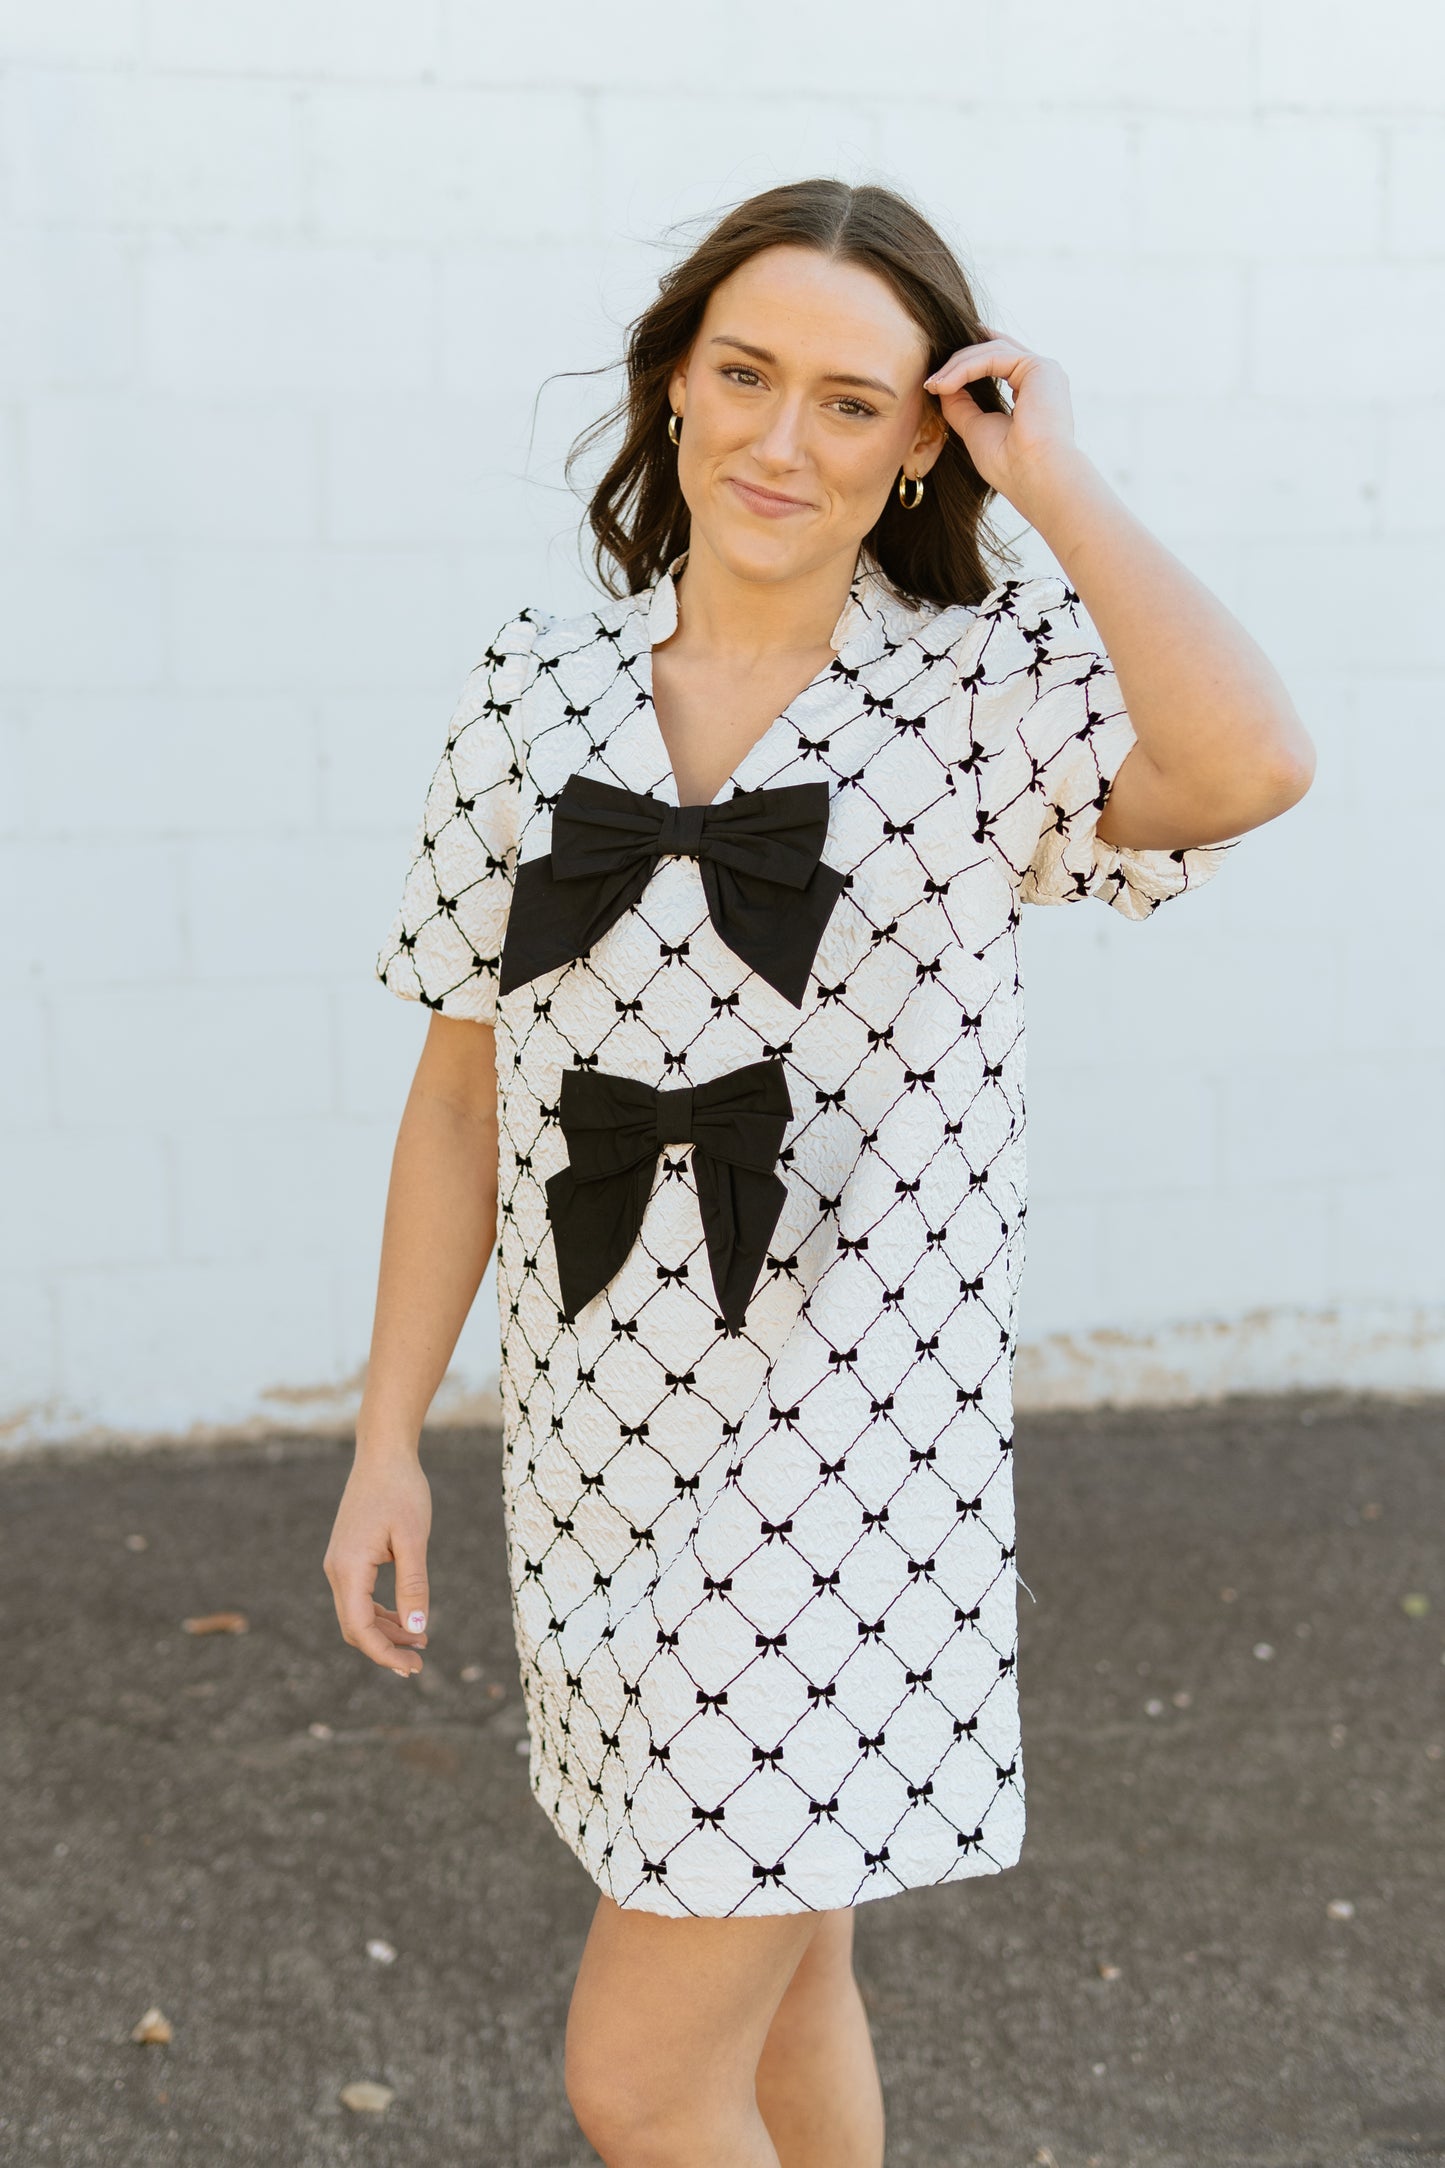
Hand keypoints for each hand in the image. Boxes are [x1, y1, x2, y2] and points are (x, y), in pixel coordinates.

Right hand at [324, 1445, 432, 1678]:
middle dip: (385, 1648)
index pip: (359, 1628)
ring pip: (357, 1613)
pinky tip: (407, 1616)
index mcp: (348, 1568)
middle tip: (420, 1663)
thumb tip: (416, 1629)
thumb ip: (414, 1584)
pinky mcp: (349, 1556)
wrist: (383, 1454)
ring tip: (421, 1642)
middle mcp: (337, 1570)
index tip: (413, 1667)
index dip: (384, 1653)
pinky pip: (360, 1596)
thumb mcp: (414, 1539)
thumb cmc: (401, 1491)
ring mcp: (340, 1563)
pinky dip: (381, 1612)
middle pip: (354, 1627)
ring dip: (386, 1631)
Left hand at [925, 333, 1081, 516]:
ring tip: (933, 386)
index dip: (963, 367)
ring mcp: (1043, 370)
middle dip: (957, 362)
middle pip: (992, 351)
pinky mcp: (1040, 367)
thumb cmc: (1009, 465)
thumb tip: (940, 385)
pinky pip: (994, 356)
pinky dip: (966, 368)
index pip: (995, 363)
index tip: (933, 385)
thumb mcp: (976, 429)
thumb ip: (961, 406)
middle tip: (929, 383)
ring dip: (957, 366)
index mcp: (1031, 391)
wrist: (1033, 477)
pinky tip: (945, 385)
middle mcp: (1040, 377)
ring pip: (991, 351)